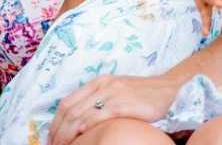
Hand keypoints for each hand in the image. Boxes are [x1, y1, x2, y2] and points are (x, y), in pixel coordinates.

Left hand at [48, 74, 179, 144]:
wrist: (171, 88)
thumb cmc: (145, 94)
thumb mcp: (118, 92)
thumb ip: (101, 101)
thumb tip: (82, 122)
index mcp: (97, 83)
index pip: (66, 102)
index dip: (55, 121)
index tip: (51, 136)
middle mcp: (101, 86)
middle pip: (69, 109)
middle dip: (58, 130)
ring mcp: (111, 94)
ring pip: (79, 114)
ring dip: (68, 133)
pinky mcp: (122, 104)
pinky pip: (98, 116)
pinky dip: (86, 128)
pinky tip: (81, 138)